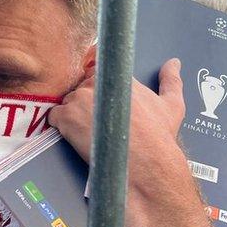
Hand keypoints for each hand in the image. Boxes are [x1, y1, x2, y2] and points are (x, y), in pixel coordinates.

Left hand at [48, 58, 183, 165]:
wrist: (146, 162)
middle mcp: (97, 83)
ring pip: (66, 101)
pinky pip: (53, 117)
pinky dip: (59, 126)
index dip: (96, 88)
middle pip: (80, 87)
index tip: (99, 101)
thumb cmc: (158, 137)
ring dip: (71, 115)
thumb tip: (174, 63)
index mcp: (119, 76)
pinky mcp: (66, 117)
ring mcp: (79, 99)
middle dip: (84, 103)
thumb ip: (171, 80)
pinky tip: (73, 136)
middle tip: (95, 122)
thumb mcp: (171, 104)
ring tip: (87, 132)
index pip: (97, 73)